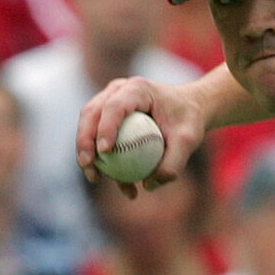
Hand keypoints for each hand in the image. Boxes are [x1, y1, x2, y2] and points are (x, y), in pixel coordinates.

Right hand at [77, 76, 207, 196]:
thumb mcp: (189, 141)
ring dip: (86, 151)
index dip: (105, 127)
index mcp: (137, 89)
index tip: (105, 152)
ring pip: (88, 125)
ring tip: (94, 178)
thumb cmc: (189, 120)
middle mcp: (118, 91)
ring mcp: (110, 100)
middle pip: (92, 113)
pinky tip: (113, 181)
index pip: (114, 106)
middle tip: (89, 166)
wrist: (189, 109)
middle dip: (85, 141)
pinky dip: (101, 158)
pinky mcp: (109, 116)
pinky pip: (98, 136)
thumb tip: (148, 184)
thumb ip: (173, 162)